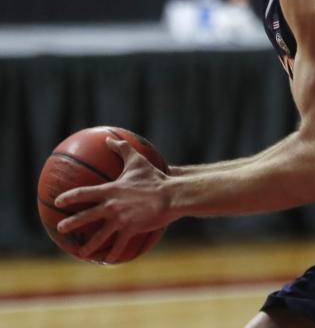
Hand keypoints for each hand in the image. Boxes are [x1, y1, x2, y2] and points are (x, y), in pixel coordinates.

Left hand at [54, 137, 173, 261]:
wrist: (171, 195)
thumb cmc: (155, 177)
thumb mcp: (138, 161)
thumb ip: (122, 149)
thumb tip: (109, 138)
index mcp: (110, 190)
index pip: (83, 194)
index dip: (68, 198)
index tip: (58, 202)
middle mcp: (111, 206)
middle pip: (85, 217)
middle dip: (70, 224)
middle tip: (60, 229)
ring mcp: (120, 220)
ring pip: (99, 235)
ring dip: (88, 245)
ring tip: (80, 253)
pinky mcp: (131, 230)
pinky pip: (119, 244)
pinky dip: (113, 253)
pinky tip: (108, 260)